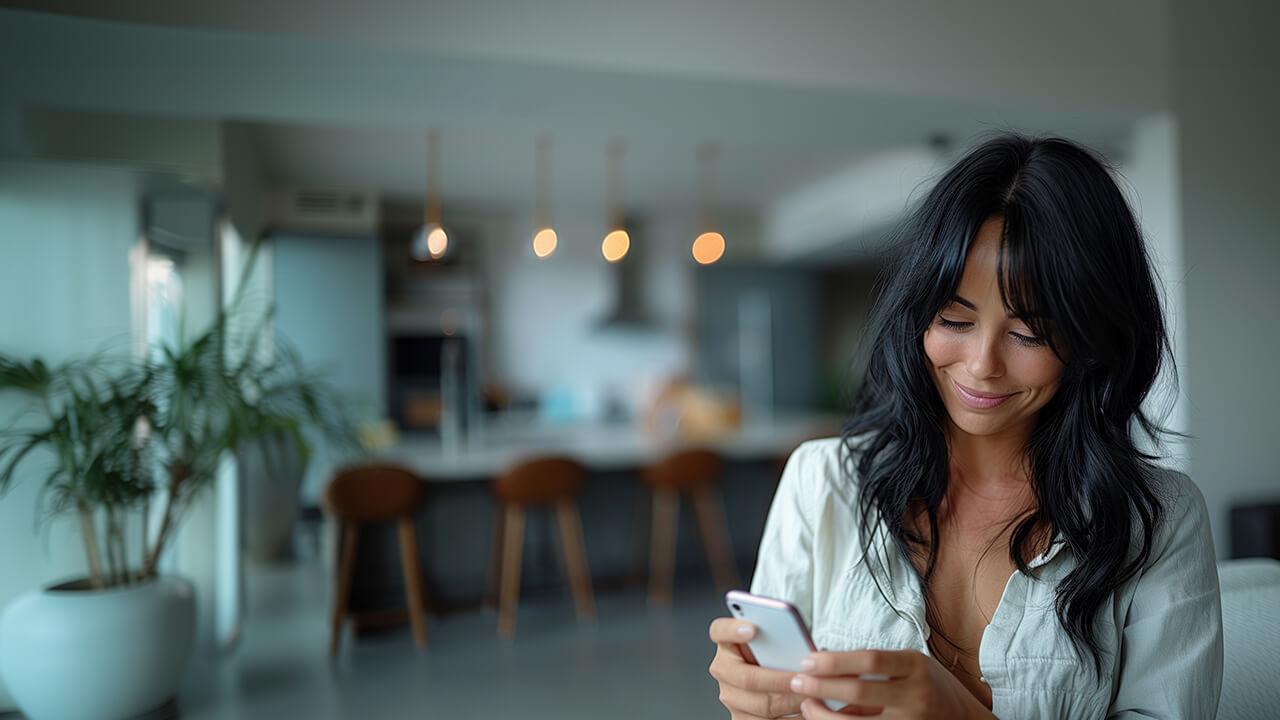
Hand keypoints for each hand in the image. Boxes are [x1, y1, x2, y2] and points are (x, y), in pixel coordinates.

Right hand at [708, 617, 804, 718]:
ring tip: (812, 695)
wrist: (772, 678)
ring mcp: (731, 697)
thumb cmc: (774, 656)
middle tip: (804, 678)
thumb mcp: (772, 640)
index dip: (733, 630)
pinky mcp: (741, 718)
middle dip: (781, 680)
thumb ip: (776, 636)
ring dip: (790, 701)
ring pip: (761, 704)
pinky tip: (807, 710)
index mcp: (728, 644)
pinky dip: (792, 717)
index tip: (752, 629)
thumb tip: (793, 636)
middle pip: (747, 678)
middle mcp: (724, 670)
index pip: (720, 631)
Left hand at [787, 649, 995, 719]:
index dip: (835, 660)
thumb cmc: (929, 684)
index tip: (807, 660)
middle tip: (796, 680)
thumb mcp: (908, 664)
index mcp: (915, 665)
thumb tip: (824, 665)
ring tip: (806, 705)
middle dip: (822, 686)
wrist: (964, 717)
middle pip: (859, 690)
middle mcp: (915, 694)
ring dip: (825, 715)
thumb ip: (873, 667)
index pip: (869, 659)